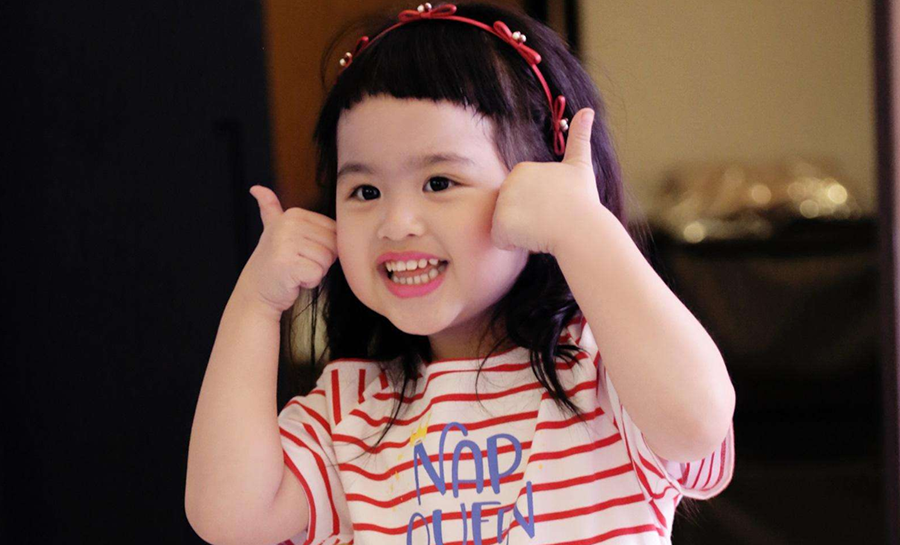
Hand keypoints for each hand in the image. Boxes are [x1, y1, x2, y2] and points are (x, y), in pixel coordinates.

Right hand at [238, 185, 336, 315]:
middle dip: (321, 260)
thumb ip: (271, 208)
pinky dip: (309, 282)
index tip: (302, 251)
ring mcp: (286, 243)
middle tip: (298, 263)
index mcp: (293, 214)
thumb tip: (257, 188)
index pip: (335, 230)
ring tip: (295, 270)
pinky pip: (317, 273)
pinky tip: (294, 279)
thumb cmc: (274, 263)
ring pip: (327, 260)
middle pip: (333, 245)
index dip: (324, 247)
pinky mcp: (287, 264)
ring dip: (315, 271)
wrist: (257, 291)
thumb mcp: (273, 230)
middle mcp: (289, 225)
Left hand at [490, 108, 604, 255]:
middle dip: (527, 220)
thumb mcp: (580, 165)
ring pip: (505, 226)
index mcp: (522, 169)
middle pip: (510, 211)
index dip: (537, 207)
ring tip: (544, 229)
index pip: (520, 197)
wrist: (581, 227)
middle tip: (550, 219)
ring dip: (522, 233)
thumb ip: (579, 137)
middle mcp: (508, 182)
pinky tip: (534, 238)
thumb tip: (588, 110)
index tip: (554, 206)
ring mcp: (503, 202)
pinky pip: (502, 241)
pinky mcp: (501, 223)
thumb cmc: (582, 200)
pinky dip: (515, 245)